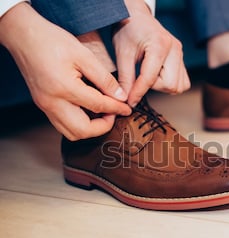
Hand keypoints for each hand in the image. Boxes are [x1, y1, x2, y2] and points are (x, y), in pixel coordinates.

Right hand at [0, 3, 130, 140]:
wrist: (23, 36)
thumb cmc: (52, 41)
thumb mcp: (84, 55)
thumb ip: (104, 79)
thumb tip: (120, 96)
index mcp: (63, 87)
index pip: (97, 106)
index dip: (116, 109)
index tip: (127, 108)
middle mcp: (52, 102)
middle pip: (83, 131)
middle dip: (103, 127)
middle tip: (114, 113)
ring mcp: (45, 106)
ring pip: (72, 133)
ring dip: (91, 129)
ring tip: (103, 113)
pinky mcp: (43, 106)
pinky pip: (63, 125)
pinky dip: (79, 124)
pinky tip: (89, 111)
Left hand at [113, 0, 189, 105]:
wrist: (136, 16)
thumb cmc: (128, 30)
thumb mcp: (122, 53)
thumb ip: (125, 77)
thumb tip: (125, 98)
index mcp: (160, 45)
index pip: (151, 78)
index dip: (138, 92)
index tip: (130, 101)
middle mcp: (175, 49)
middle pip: (171, 85)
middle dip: (154, 87)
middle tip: (140, 78)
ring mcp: (181, 54)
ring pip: (179, 86)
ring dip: (162, 86)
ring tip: (149, 75)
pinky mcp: (181, 58)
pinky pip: (182, 82)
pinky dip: (170, 83)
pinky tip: (158, 75)